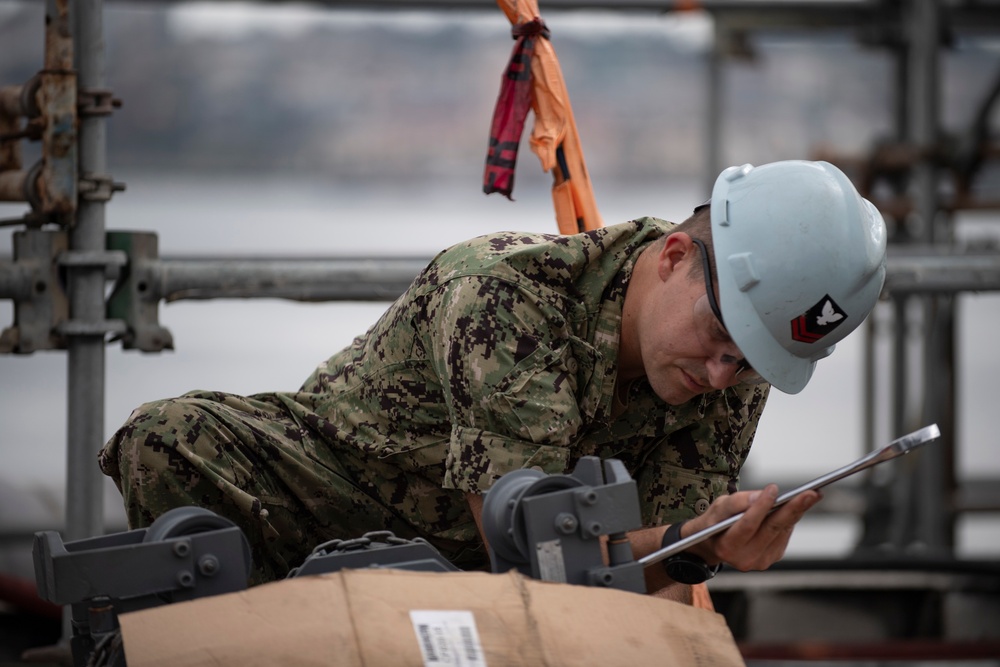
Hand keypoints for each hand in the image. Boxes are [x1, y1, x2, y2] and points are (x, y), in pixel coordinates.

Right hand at [683, 484, 820, 571]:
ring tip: (811, 495)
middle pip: (772, 529)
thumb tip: (762, 495)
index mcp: (727, 545)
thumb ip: (737, 502)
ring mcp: (760, 561)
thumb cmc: (715, 522)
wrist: (713, 544)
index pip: (748, 525)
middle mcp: (744, 558)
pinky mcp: (771, 558)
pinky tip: (796, 507)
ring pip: (781, 531)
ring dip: (797, 512)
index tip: (773, 489)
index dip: (761, 506)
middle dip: (793, 509)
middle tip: (811, 494)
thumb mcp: (718, 507)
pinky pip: (784, 535)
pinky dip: (790, 519)